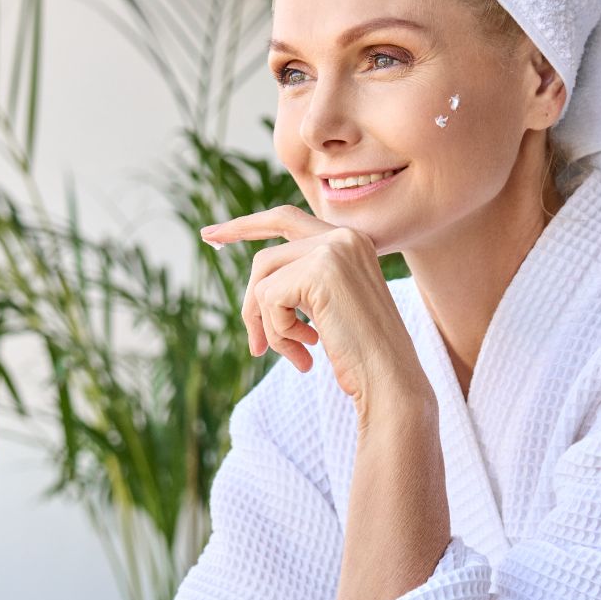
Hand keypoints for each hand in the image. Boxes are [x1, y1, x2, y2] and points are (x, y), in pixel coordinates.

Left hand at [200, 206, 424, 407]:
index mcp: (350, 241)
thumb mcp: (327, 311)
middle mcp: (343, 235)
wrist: (391, 379)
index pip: (284, 219)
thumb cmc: (362, 355)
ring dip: (269, 325)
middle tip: (255, 348)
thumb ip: (300, 287)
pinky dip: (278, 331)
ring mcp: (333, 249)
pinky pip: (269, 298)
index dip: (244, 225)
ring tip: (296, 354)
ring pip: (263, 280)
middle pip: (266, 259)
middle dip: (251, 303)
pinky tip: (308, 350)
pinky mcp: (320, 270)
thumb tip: (255, 292)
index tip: (209, 234)